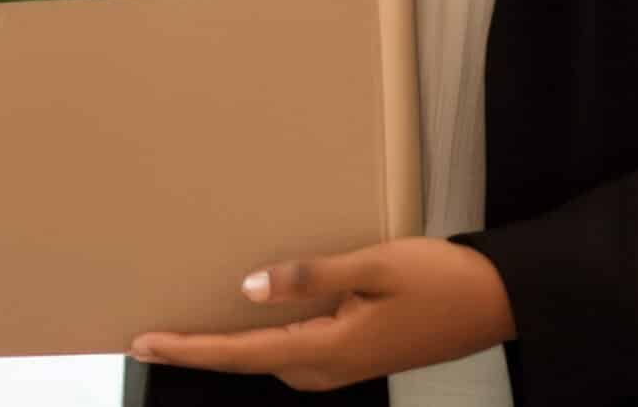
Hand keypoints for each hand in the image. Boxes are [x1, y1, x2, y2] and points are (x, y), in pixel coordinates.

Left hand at [129, 238, 515, 390]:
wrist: (494, 303)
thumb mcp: (373, 267)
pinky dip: (255, 343)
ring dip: (223, 350)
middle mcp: (326, 369)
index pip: (240, 353)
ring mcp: (340, 367)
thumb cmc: (439, 281)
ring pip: (267, 359)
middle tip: (146, 339)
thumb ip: (309, 277)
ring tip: (181, 331)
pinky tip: (245, 321)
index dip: (188, 349)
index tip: (143, 344)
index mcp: (326, 350)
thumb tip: (249, 287)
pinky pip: (290, 352)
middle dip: (195, 353)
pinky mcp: (352, 356)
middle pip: (245, 362)